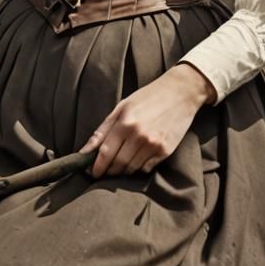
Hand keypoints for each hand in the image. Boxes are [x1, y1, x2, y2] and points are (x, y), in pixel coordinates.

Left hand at [82, 64, 215, 177]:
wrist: (180, 93)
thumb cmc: (147, 97)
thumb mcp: (122, 107)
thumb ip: (102, 130)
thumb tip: (84, 151)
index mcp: (125, 122)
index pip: (105, 153)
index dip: (96, 167)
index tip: (90, 172)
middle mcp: (139, 136)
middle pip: (117, 164)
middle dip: (108, 170)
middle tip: (104, 170)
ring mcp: (153, 145)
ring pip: (131, 169)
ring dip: (122, 170)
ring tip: (120, 162)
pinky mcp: (165, 151)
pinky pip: (146, 169)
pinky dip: (138, 167)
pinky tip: (138, 157)